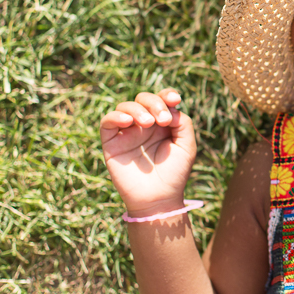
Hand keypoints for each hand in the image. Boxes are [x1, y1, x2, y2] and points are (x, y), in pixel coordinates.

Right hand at [100, 88, 197, 215]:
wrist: (159, 199)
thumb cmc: (175, 173)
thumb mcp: (187, 146)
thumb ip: (183, 123)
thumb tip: (170, 108)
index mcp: (163, 123)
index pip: (162, 99)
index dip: (167, 94)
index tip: (175, 99)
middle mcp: (144, 125)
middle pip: (143, 99)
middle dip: (154, 103)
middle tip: (163, 120)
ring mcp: (127, 132)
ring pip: (125, 107)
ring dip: (137, 109)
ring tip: (148, 123)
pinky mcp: (111, 142)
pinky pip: (107, 122)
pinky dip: (115, 116)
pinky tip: (127, 122)